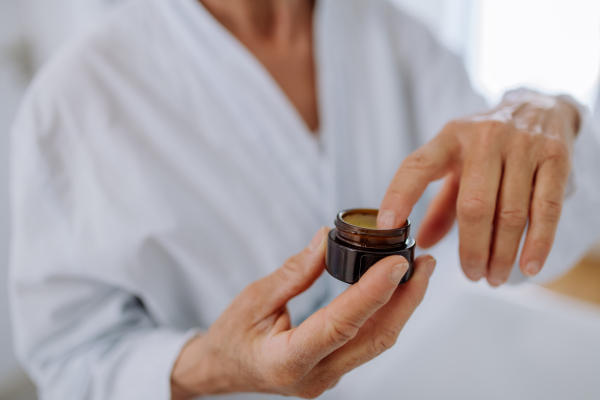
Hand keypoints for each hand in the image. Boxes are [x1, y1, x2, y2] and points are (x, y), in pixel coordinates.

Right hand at [171, 227, 435, 398]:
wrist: (220, 369)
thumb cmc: (230, 338)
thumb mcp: (254, 299)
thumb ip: (295, 271)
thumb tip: (327, 240)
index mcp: (288, 360)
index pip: (340, 324)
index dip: (372, 293)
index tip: (395, 264)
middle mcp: (315, 376)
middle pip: (374, 338)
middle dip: (406, 299)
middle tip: (423, 263)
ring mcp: (328, 377)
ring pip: (377, 342)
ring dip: (401, 306)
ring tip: (417, 272)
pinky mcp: (334, 370)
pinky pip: (368, 343)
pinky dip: (385, 315)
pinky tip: (393, 292)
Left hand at [378, 89, 579, 285]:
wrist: (541, 106)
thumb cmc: (487, 145)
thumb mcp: (456, 164)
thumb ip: (439, 205)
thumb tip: (422, 244)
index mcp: (449, 138)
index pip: (416, 166)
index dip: (399, 196)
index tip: (388, 227)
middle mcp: (484, 138)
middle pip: (474, 205)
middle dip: (472, 248)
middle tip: (471, 275)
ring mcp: (523, 145)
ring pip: (511, 213)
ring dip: (502, 253)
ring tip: (495, 278)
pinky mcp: (556, 156)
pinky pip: (546, 208)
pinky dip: (538, 243)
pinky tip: (528, 266)